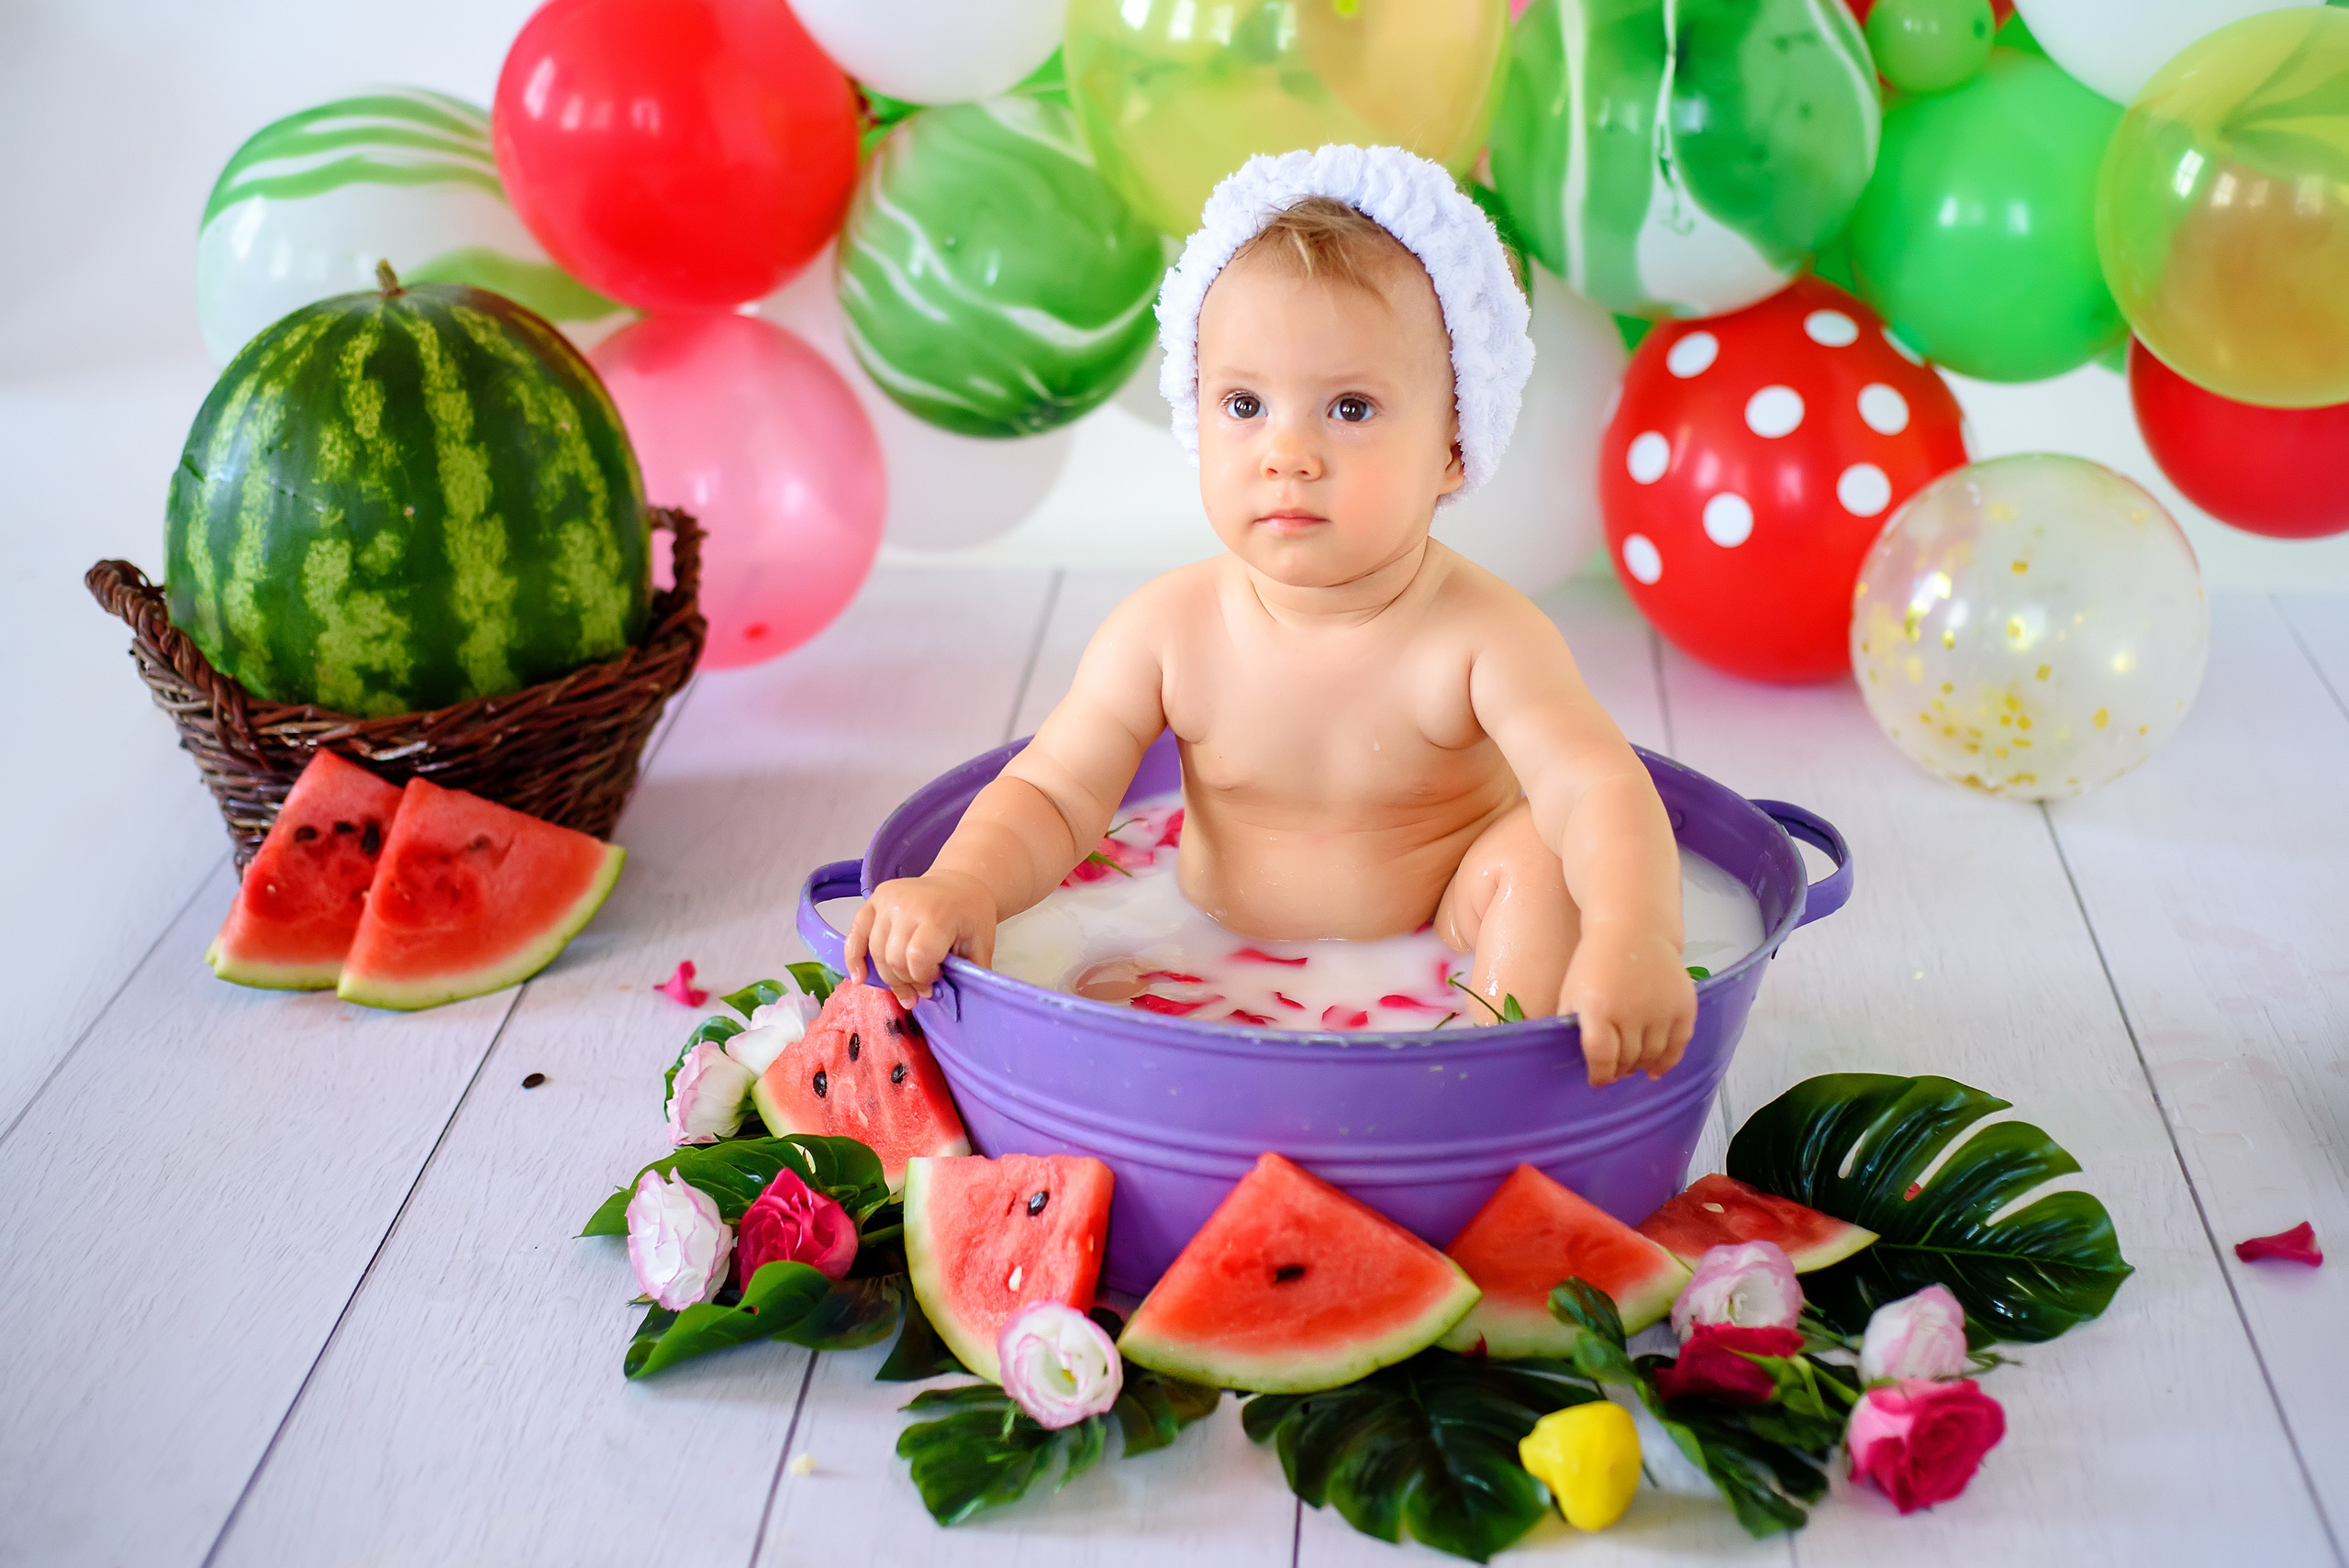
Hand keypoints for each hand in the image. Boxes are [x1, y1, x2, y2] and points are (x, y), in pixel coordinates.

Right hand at [844, 871, 998, 1007]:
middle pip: (894, 958)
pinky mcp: (874, 900)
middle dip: (907, 981)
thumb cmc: (970, 916)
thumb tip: (955, 1003)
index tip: (936, 980)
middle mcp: (907, 904)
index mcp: (937, 914)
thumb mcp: (981, 944)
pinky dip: (854, 958)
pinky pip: (855, 933)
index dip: (924, 978)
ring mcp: (887, 900)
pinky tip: (860, 978)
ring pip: (876, 952)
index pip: (918, 957)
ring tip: (905, 985)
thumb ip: (969, 974)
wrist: (960, 884)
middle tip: (922, 987)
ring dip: (889, 976)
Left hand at [1559, 925, 1696, 1087]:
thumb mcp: (1571, 992)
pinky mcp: (1683, 1006)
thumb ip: (1571, 1026)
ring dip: (1641, 1066)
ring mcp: (1661, 1009)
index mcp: (1598, 1007)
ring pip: (1652, 1056)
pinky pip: (1679, 1045)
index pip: (1601, 1057)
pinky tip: (1656, 1069)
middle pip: (1628, 1059)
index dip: (1599, 1075)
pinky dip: (1668, 1061)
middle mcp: (1631, 1011)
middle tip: (1614, 1071)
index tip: (1597, 1081)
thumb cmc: (1596, 962)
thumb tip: (1573, 1060)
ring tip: (1632, 1066)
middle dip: (1619, 1070)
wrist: (1633, 929)